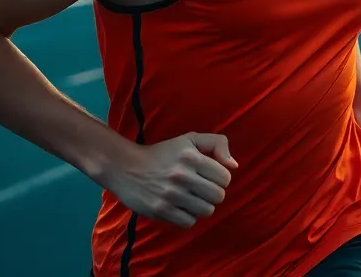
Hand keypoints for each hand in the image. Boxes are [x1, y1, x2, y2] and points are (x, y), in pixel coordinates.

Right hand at [101, 132, 238, 227]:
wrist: (126, 166)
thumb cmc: (163, 153)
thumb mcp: (190, 139)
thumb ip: (217, 144)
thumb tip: (234, 166)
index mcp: (191, 157)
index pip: (225, 177)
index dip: (220, 179)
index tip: (210, 177)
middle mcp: (182, 175)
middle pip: (218, 196)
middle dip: (213, 194)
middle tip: (202, 190)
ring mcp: (170, 194)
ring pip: (206, 211)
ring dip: (201, 207)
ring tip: (191, 199)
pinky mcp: (160, 210)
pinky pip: (189, 222)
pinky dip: (187, 217)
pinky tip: (180, 207)